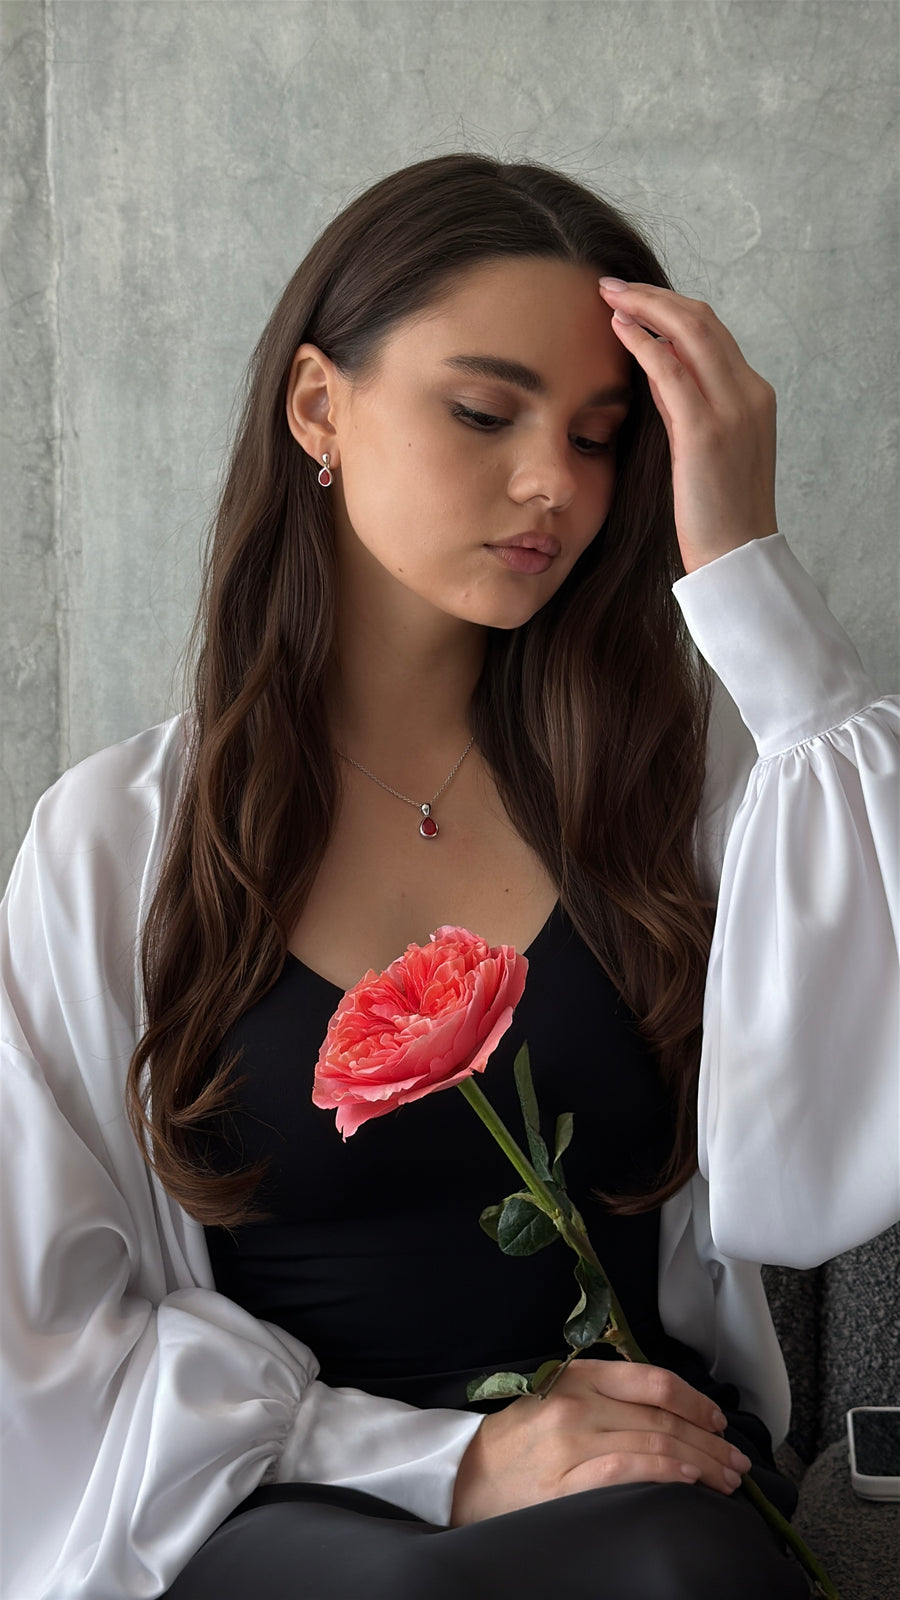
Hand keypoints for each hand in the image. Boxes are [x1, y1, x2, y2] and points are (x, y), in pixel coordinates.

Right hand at [449, 1357, 752, 1525]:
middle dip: (709, 1441)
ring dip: (701, 1464)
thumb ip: (606, 1398)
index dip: (697, 1402)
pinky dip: (665, 1475)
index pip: (654, 1382)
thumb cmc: (517, 1442)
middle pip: (663, 1418)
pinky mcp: (566, 1483)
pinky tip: (689, 1482)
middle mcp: (579, 1405)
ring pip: (655, 1445)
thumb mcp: (558, 1399)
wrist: (465, 1477)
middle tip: (735, 1461)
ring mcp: (572, 1443)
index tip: (719, 1423)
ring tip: (724, 1480)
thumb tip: (669, 1415)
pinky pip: (628, 1472)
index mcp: (579, 1377)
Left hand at [598, 278, 777, 576]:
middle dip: (654, 295)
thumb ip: (683, 403)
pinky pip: (671, 369)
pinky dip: (644, 341)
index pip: (711, 332)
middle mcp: (749, 392)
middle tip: (612, 284)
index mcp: (752, 395)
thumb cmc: (713, 510)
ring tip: (608, 294)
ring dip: (645, 306)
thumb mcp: (701, 446)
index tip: (634, 299)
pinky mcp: (706, 430)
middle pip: (702, 320)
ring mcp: (732, 409)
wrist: (736, 555)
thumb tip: (653, 365)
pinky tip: (619, 328)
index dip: (670, 308)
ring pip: (690, 331)